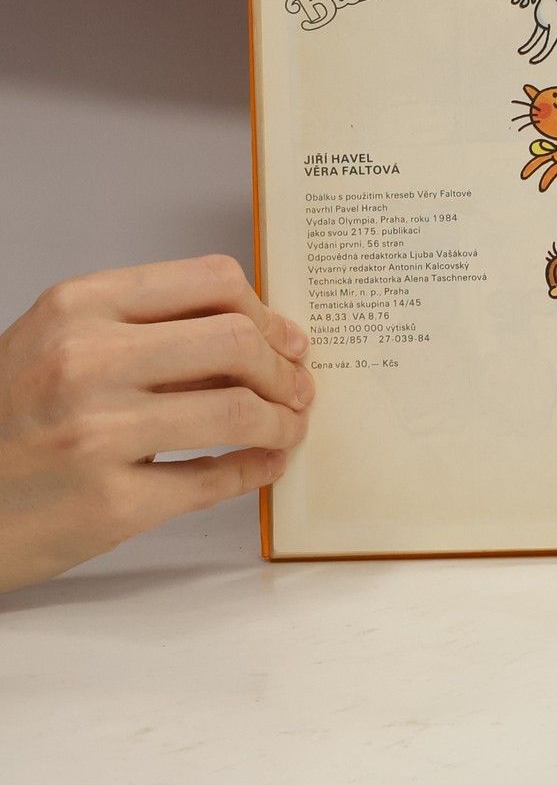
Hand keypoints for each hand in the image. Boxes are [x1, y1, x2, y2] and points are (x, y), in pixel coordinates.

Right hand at [0, 255, 312, 593]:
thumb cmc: (8, 420)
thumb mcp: (58, 346)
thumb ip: (146, 331)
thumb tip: (258, 336)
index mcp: (78, 308)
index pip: (211, 281)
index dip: (266, 310)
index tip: (285, 337)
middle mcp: (85, 362)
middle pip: (237, 341)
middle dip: (285, 367)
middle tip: (299, 386)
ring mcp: (97, 434)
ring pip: (238, 410)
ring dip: (282, 420)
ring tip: (288, 426)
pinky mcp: (109, 502)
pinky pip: (214, 478)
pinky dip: (254, 469)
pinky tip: (263, 464)